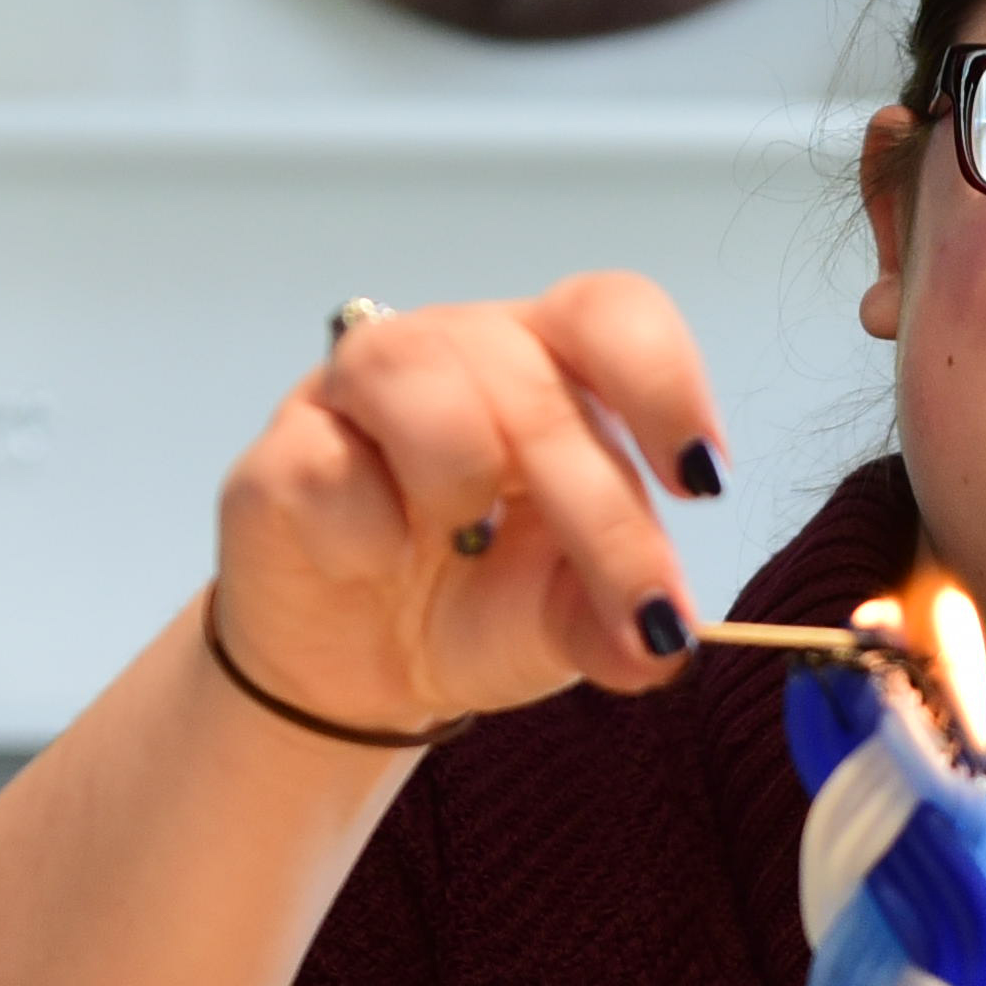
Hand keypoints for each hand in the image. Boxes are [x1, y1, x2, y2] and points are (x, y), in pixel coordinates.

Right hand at [208, 274, 731, 738]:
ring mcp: (363, 385)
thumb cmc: (476, 605)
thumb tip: (666, 645)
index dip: (664, 381)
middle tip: (640, 608)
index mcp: (551, 364)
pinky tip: (372, 560)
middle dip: (601, 512)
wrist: (355, 672)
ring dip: (459, 487)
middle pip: (536, 384)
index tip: (700, 481)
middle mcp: (462, 350)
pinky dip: (368, 538)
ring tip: (458, 540)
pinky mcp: (285, 445)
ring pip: (424, 384)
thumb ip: (622, 626)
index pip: (613, 313)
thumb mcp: (569, 625)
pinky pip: (332, 467)